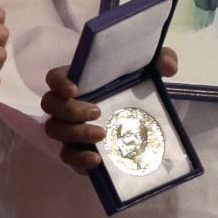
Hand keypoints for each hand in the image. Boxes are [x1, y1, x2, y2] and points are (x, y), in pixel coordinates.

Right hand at [42, 47, 178, 173]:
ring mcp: (71, 128)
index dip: (58, 82)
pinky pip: (67, 156)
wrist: (142, 113)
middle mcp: (69, 103)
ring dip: (76, 134)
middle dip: (70, 111)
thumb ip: (161, 57)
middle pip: (50, 106)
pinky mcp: (78, 150)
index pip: (54, 77)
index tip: (74, 89)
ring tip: (103, 135)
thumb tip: (167, 67)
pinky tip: (97, 160)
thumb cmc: (137, 84)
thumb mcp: (152, 66)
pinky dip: (78, 159)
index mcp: (80, 79)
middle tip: (98, 112)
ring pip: (55, 131)